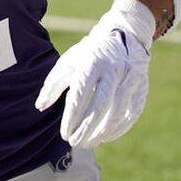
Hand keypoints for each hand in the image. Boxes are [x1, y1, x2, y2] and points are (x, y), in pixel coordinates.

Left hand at [35, 0, 153, 147]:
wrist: (123, 36)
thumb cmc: (88, 54)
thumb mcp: (67, 63)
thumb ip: (52, 85)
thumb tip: (39, 107)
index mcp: (91, 64)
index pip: (79, 96)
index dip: (72, 118)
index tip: (64, 134)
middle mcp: (112, 71)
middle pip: (100, 106)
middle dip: (87, 129)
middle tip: (75, 143)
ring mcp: (130, 79)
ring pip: (118, 112)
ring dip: (103, 132)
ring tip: (89, 143)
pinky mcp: (141, 87)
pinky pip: (131, 113)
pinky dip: (119, 128)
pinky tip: (106, 137)